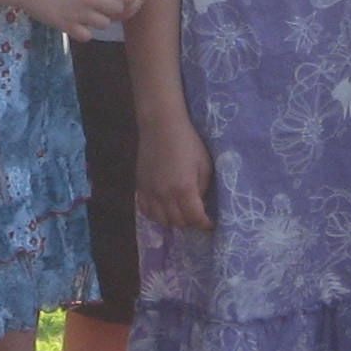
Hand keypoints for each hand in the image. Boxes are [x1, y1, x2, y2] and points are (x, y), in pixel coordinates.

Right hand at [5, 0, 142, 36]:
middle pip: (118, 8)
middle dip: (117, 5)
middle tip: (108, 0)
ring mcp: (79, 13)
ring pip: (105, 23)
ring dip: (102, 17)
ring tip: (91, 9)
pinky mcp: (67, 26)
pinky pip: (88, 35)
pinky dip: (87, 30)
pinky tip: (78, 20)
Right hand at [137, 101, 213, 227]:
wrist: (161, 126)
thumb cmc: (188, 142)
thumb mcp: (204, 164)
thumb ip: (202, 187)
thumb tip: (200, 202)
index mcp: (184, 189)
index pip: (195, 218)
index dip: (205, 224)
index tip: (210, 224)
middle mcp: (165, 195)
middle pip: (178, 222)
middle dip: (190, 222)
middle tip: (196, 215)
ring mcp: (150, 192)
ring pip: (161, 220)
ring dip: (173, 221)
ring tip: (180, 213)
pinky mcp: (140, 187)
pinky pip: (145, 210)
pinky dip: (156, 215)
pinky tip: (163, 209)